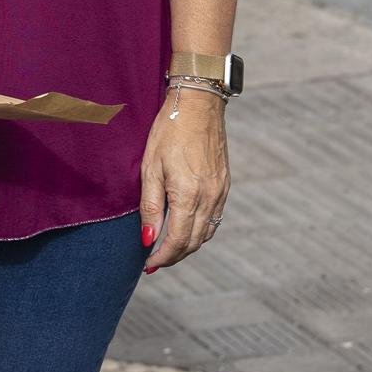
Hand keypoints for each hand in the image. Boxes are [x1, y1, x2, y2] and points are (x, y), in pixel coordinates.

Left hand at [139, 87, 229, 272]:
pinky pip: (214, 219)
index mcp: (188, 195)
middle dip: (174, 256)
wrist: (198, 106)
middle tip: (155, 261)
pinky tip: (185, 228)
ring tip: (167, 248)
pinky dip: (199, 231)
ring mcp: (220, 193)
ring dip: (187, 246)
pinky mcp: (224, 186)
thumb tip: (147, 239)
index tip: (148, 265)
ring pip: (205, 233)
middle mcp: (209, 198)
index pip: (177, 240)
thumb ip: (149, 206)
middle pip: (193, 242)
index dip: (162, 257)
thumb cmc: (168, 132)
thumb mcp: (150, 167)